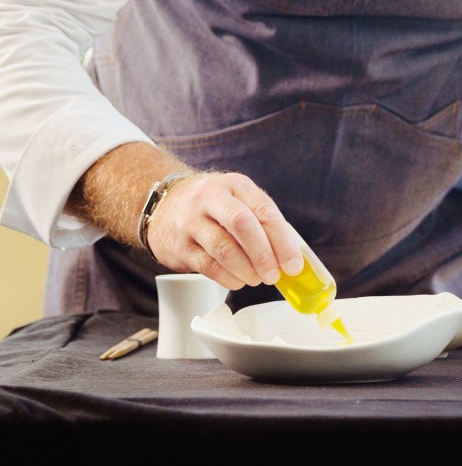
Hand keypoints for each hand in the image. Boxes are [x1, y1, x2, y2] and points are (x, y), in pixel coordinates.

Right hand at [147, 172, 304, 290]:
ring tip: (257, 279)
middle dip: (264, 255)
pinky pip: (208, 266)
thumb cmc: (213, 206)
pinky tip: (238, 281)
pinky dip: (228, 278)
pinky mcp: (179, 246)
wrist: (163, 206)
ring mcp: (191, 221)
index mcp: (236, 185)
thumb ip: (263, 222)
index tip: (294, 264)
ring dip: (247, 270)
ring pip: (224, 249)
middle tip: (274, 275)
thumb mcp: (239, 199)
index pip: (264, 211)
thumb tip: (290, 257)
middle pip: (243, 225)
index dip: (282, 241)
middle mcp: (211, 199)